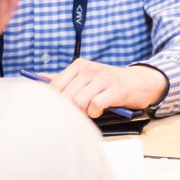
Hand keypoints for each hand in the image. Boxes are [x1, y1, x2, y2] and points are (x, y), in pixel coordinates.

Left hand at [47, 60, 166, 116]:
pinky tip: (100, 110)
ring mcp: (103, 78)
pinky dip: (96, 112)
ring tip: (90, 111)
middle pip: (66, 97)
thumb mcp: (86, 76)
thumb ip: (63, 78)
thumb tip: (38, 78)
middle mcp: (89, 69)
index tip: (62, 110)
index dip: (56, 102)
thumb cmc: (109, 82)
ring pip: (79, 102)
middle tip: (80, 113)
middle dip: (71, 110)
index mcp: (79, 65)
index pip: (55, 86)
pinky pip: (96, 105)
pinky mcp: (116, 90)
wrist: (141, 81)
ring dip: (84, 112)